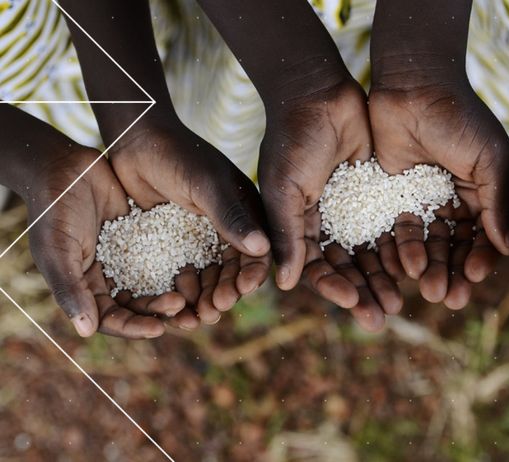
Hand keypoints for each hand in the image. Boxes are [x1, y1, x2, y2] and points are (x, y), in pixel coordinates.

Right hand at [28, 148, 183, 337]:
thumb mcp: (57, 250)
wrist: (65, 167)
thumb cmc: (53, 210)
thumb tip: (86, 330)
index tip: (158, 328)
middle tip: (187, 311)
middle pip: (140, 305)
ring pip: (157, 283)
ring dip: (177, 294)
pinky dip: (182, 266)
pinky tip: (203, 269)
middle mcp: (110, 277)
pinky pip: (167, 256)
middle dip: (162, 312)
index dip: (134, 326)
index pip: (112, 319)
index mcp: (86, 288)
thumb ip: (70, 288)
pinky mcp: (146, 237)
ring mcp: (129, 258)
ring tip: (200, 298)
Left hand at [109, 114, 270, 327]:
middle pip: (232, 272)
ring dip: (204, 299)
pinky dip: (180, 293)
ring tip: (193, 318)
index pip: (257, 252)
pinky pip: (182, 275)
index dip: (251, 275)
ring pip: (208, 279)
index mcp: (245, 213)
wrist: (134, 141)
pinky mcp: (174, 244)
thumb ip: (231, 217)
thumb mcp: (206, 186)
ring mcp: (200, 238)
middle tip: (213, 312)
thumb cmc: (177, 156)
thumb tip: (262, 249)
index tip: (241, 292)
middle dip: (225, 294)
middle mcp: (226, 229)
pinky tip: (172, 307)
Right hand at [259, 79, 400, 330]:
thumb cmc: (292, 140)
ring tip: (403, 300)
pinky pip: (391, 226)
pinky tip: (417, 266)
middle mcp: (326, 223)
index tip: (352, 304)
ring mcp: (353, 209)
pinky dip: (401, 247)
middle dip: (364, 291)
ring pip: (372, 252)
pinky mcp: (378, 193)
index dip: (333, 287)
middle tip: (382, 317)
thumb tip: (284, 284)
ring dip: (384, 276)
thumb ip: (286, 233)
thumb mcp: (283, 189)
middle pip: (347, 267)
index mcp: (298, 226)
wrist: (320, 94)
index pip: (317, 267)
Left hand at [368, 77, 508, 308]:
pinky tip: (403, 268)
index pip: (485, 236)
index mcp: (483, 193)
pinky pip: (398, 230)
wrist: (411, 87)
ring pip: (427, 244)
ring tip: (428, 288)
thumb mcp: (488, 159)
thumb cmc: (458, 118)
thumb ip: (498, 203)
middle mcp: (455, 202)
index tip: (476, 278)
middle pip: (455, 247)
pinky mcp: (394, 197)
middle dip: (454, 272)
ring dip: (429, 267)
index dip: (481, 258)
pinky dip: (401, 250)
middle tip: (449, 298)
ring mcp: (424, 201)